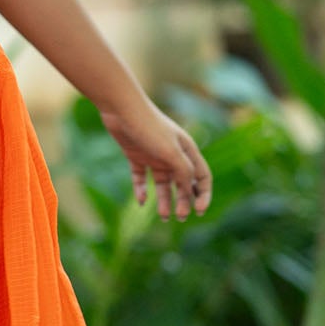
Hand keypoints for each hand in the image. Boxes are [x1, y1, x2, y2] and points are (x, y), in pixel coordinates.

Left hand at [97, 96, 212, 220]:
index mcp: (187, 150)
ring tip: (164, 217)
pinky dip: (141, 190)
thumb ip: (183, 171)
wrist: (121, 108)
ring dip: (165, 200)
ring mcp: (153, 155)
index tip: (199, 211)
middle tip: (179, 217)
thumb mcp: (170, 152)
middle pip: (182, 183)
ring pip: (162, 183)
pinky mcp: (135, 155)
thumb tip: (189, 190)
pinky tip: (142, 201)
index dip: (203, 195)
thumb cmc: (149, 127)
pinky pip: (140, 177)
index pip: (201, 177)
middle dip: (183, 201)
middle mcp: (172, 153)